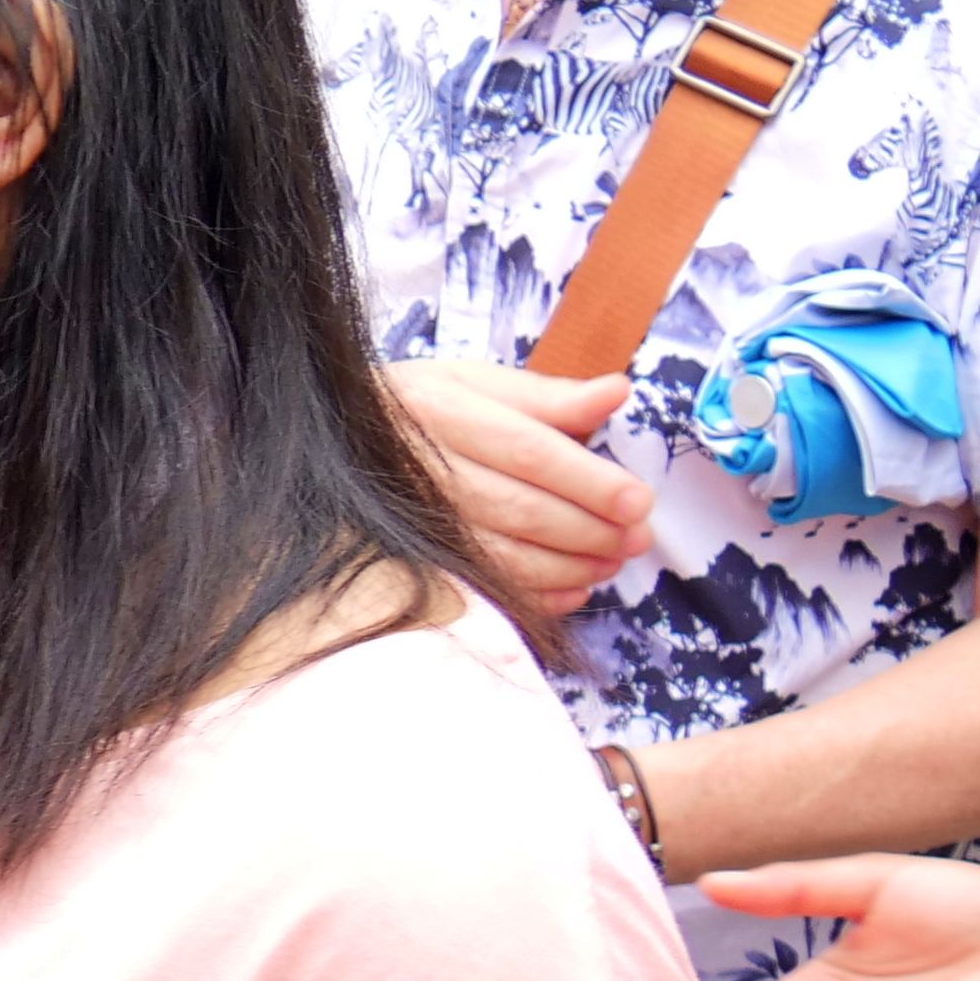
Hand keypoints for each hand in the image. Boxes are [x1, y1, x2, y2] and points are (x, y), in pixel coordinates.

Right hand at [390, 358, 653, 610]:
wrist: (341, 448)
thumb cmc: (423, 410)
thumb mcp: (476, 384)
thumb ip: (547, 396)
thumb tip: (616, 392)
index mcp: (439, 409)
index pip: (527, 451)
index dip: (588, 481)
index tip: (638, 501)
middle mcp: (419, 467)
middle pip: (519, 509)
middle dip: (589, 530)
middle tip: (638, 538)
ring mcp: (411, 521)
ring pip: (503, 556)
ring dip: (569, 566)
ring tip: (612, 562)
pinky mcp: (413, 561)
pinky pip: (482, 588)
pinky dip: (536, 596)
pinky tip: (574, 591)